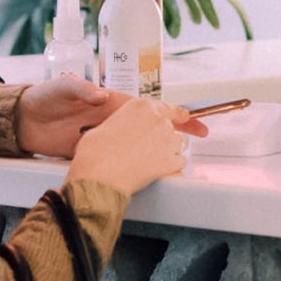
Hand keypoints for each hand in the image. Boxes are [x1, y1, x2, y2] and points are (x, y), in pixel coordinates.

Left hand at [17, 75, 213, 158]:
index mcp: (110, 102)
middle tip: (201, 135)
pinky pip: (121, 157)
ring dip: (161, 148)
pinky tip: (152, 169)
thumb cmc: (44, 97)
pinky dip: (138, 162)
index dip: (171, 109)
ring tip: (183, 155)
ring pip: (140, 143)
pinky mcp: (94, 152)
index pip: (147, 105)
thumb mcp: (61, 87)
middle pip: (152, 126)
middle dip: (177, 129)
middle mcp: (112, 119)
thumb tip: (100, 94)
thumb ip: (79, 88)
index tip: (191, 116)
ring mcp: (105, 137)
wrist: (23, 121)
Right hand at [68, 98, 208, 196]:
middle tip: (148, 150)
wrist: (99, 173)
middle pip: (172, 128)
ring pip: (179, 144)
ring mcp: (168, 140)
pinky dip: (171, 167)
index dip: (177, 114)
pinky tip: (155, 171)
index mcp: (142, 107)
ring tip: (150, 161)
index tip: (184, 117)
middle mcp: (159, 120)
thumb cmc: (97, 151)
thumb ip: (128, 123)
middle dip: (163, 138)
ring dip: (169, 151)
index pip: (168, 108)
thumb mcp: (109, 125)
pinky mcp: (172, 161)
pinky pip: (179, 163)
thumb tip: (130, 130)